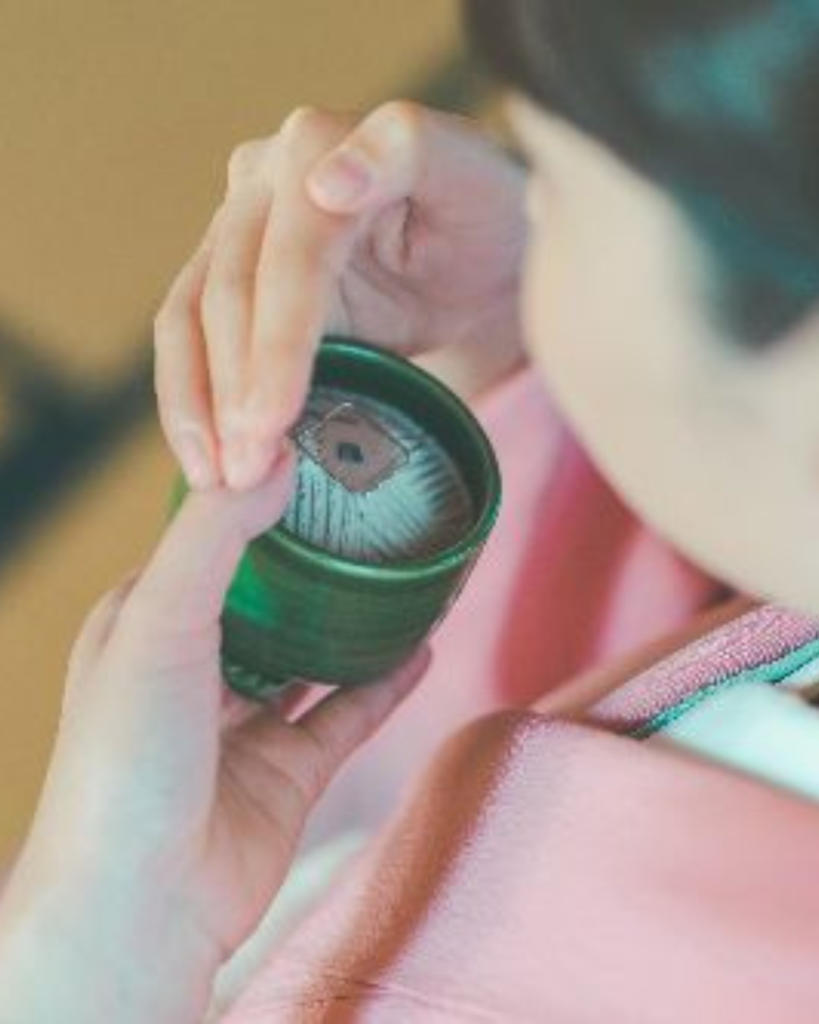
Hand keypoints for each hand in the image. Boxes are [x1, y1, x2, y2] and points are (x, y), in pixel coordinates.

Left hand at [0, 446, 430, 1023]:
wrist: (142, 906)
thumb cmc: (125, 759)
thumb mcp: (158, 619)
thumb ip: (215, 535)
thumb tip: (274, 453)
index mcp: (145, 624)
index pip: (202, 542)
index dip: (249, 500)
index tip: (306, 458)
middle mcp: (193, 670)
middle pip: (265, 596)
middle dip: (311, 558)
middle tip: (368, 506)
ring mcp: (242, 725)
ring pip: (311, 654)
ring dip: (353, 618)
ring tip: (404, 569)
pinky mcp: (286, 773)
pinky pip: (347, 715)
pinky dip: (385, 682)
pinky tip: (423, 644)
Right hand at [154, 101, 526, 491]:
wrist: (481, 254)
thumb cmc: (490, 218)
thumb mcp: (477, 179)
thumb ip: (407, 155)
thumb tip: (325, 185)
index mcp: (317, 143)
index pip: (289, 258)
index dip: (275, 344)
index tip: (270, 422)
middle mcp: (261, 178)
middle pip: (228, 294)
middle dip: (234, 392)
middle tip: (244, 475)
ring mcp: (237, 227)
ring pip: (190, 319)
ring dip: (198, 406)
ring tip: (219, 478)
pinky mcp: (230, 278)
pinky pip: (192, 340)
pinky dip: (192, 401)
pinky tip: (206, 458)